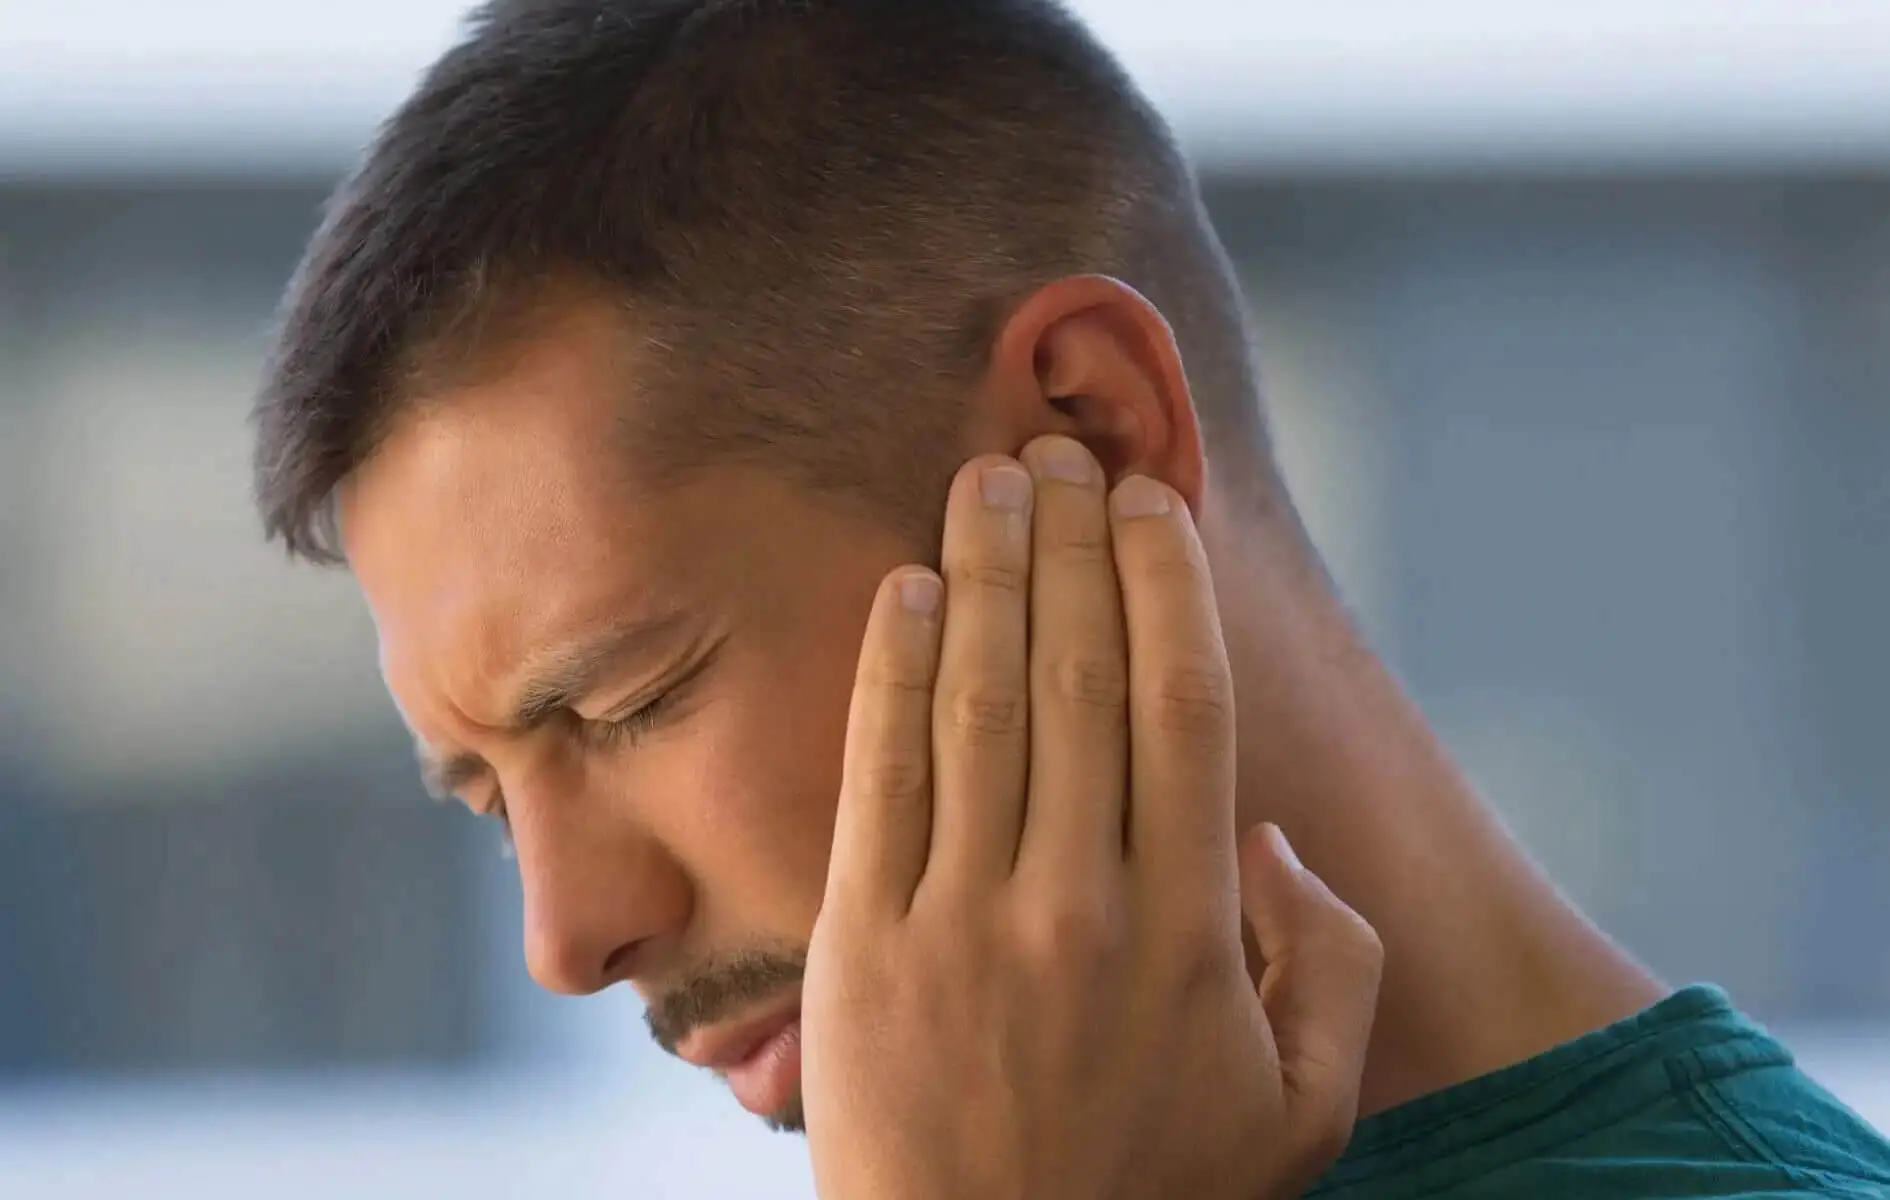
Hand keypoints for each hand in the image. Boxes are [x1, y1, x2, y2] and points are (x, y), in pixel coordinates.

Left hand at [801, 437, 1383, 1199]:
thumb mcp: (1306, 1111)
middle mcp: (1079, 901)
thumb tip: (1272, 836)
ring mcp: (961, 917)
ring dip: (985, 572)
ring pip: (979, 703)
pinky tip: (903, 589)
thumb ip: (1330, 966)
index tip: (1151, 504)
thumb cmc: (1156, 1199)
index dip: (1166, 586)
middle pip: (1078, 674)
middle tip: (1064, 447)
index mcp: (1192, 928)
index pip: (1181, 706)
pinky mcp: (863, 945)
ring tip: (988, 476)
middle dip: (1073, 544)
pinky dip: (891, 673)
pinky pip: (879, 778)